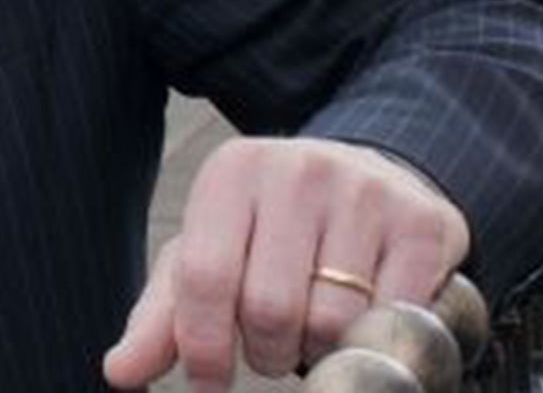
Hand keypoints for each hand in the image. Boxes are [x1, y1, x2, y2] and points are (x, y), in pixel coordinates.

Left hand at [101, 136, 468, 389]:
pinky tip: (367, 317)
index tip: (210, 380)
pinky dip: (375, 339)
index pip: (205, 278)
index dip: (204, 347)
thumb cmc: (269, 234)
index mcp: (232, 172)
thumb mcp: (209, 258)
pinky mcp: (422, 224)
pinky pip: (394, 318)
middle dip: (267, 352)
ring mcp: (364, 191)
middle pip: (271, 309)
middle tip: (273, 346)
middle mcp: (297, 169)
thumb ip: (162, 318)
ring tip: (316, 325)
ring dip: (321, 351)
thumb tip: (119, 373)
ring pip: (334, 322)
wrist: (368, 182)